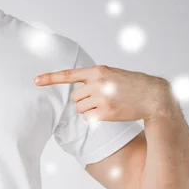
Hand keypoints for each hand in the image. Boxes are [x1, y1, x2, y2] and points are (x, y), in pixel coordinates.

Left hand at [34, 65, 176, 121]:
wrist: (152, 95)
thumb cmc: (130, 84)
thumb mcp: (112, 74)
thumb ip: (93, 79)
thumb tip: (77, 94)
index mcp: (98, 71)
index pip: (69, 74)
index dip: (51, 78)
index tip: (36, 80)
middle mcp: (98, 83)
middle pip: (75, 97)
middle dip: (83, 101)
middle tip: (100, 99)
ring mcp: (101, 98)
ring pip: (80, 109)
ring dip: (88, 110)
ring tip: (106, 104)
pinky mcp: (105, 112)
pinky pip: (88, 118)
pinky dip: (94, 118)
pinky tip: (109, 113)